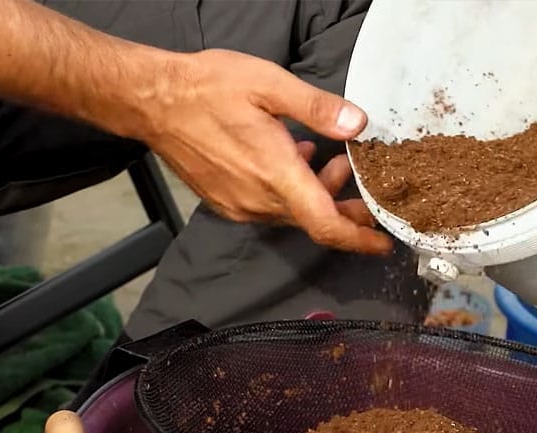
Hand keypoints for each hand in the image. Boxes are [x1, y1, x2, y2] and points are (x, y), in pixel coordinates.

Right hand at [138, 49, 390, 254]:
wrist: (152, 102)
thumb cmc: (206, 89)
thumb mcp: (269, 85)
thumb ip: (317, 108)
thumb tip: (356, 123)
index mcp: (275, 175)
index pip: (325, 224)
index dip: (359, 238)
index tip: (384, 243)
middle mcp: (258, 200)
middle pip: (314, 218)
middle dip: (344, 206)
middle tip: (363, 181)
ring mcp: (240, 205)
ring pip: (293, 212)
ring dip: (316, 193)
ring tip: (326, 158)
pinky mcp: (227, 202)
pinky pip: (270, 207)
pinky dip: (291, 191)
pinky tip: (292, 158)